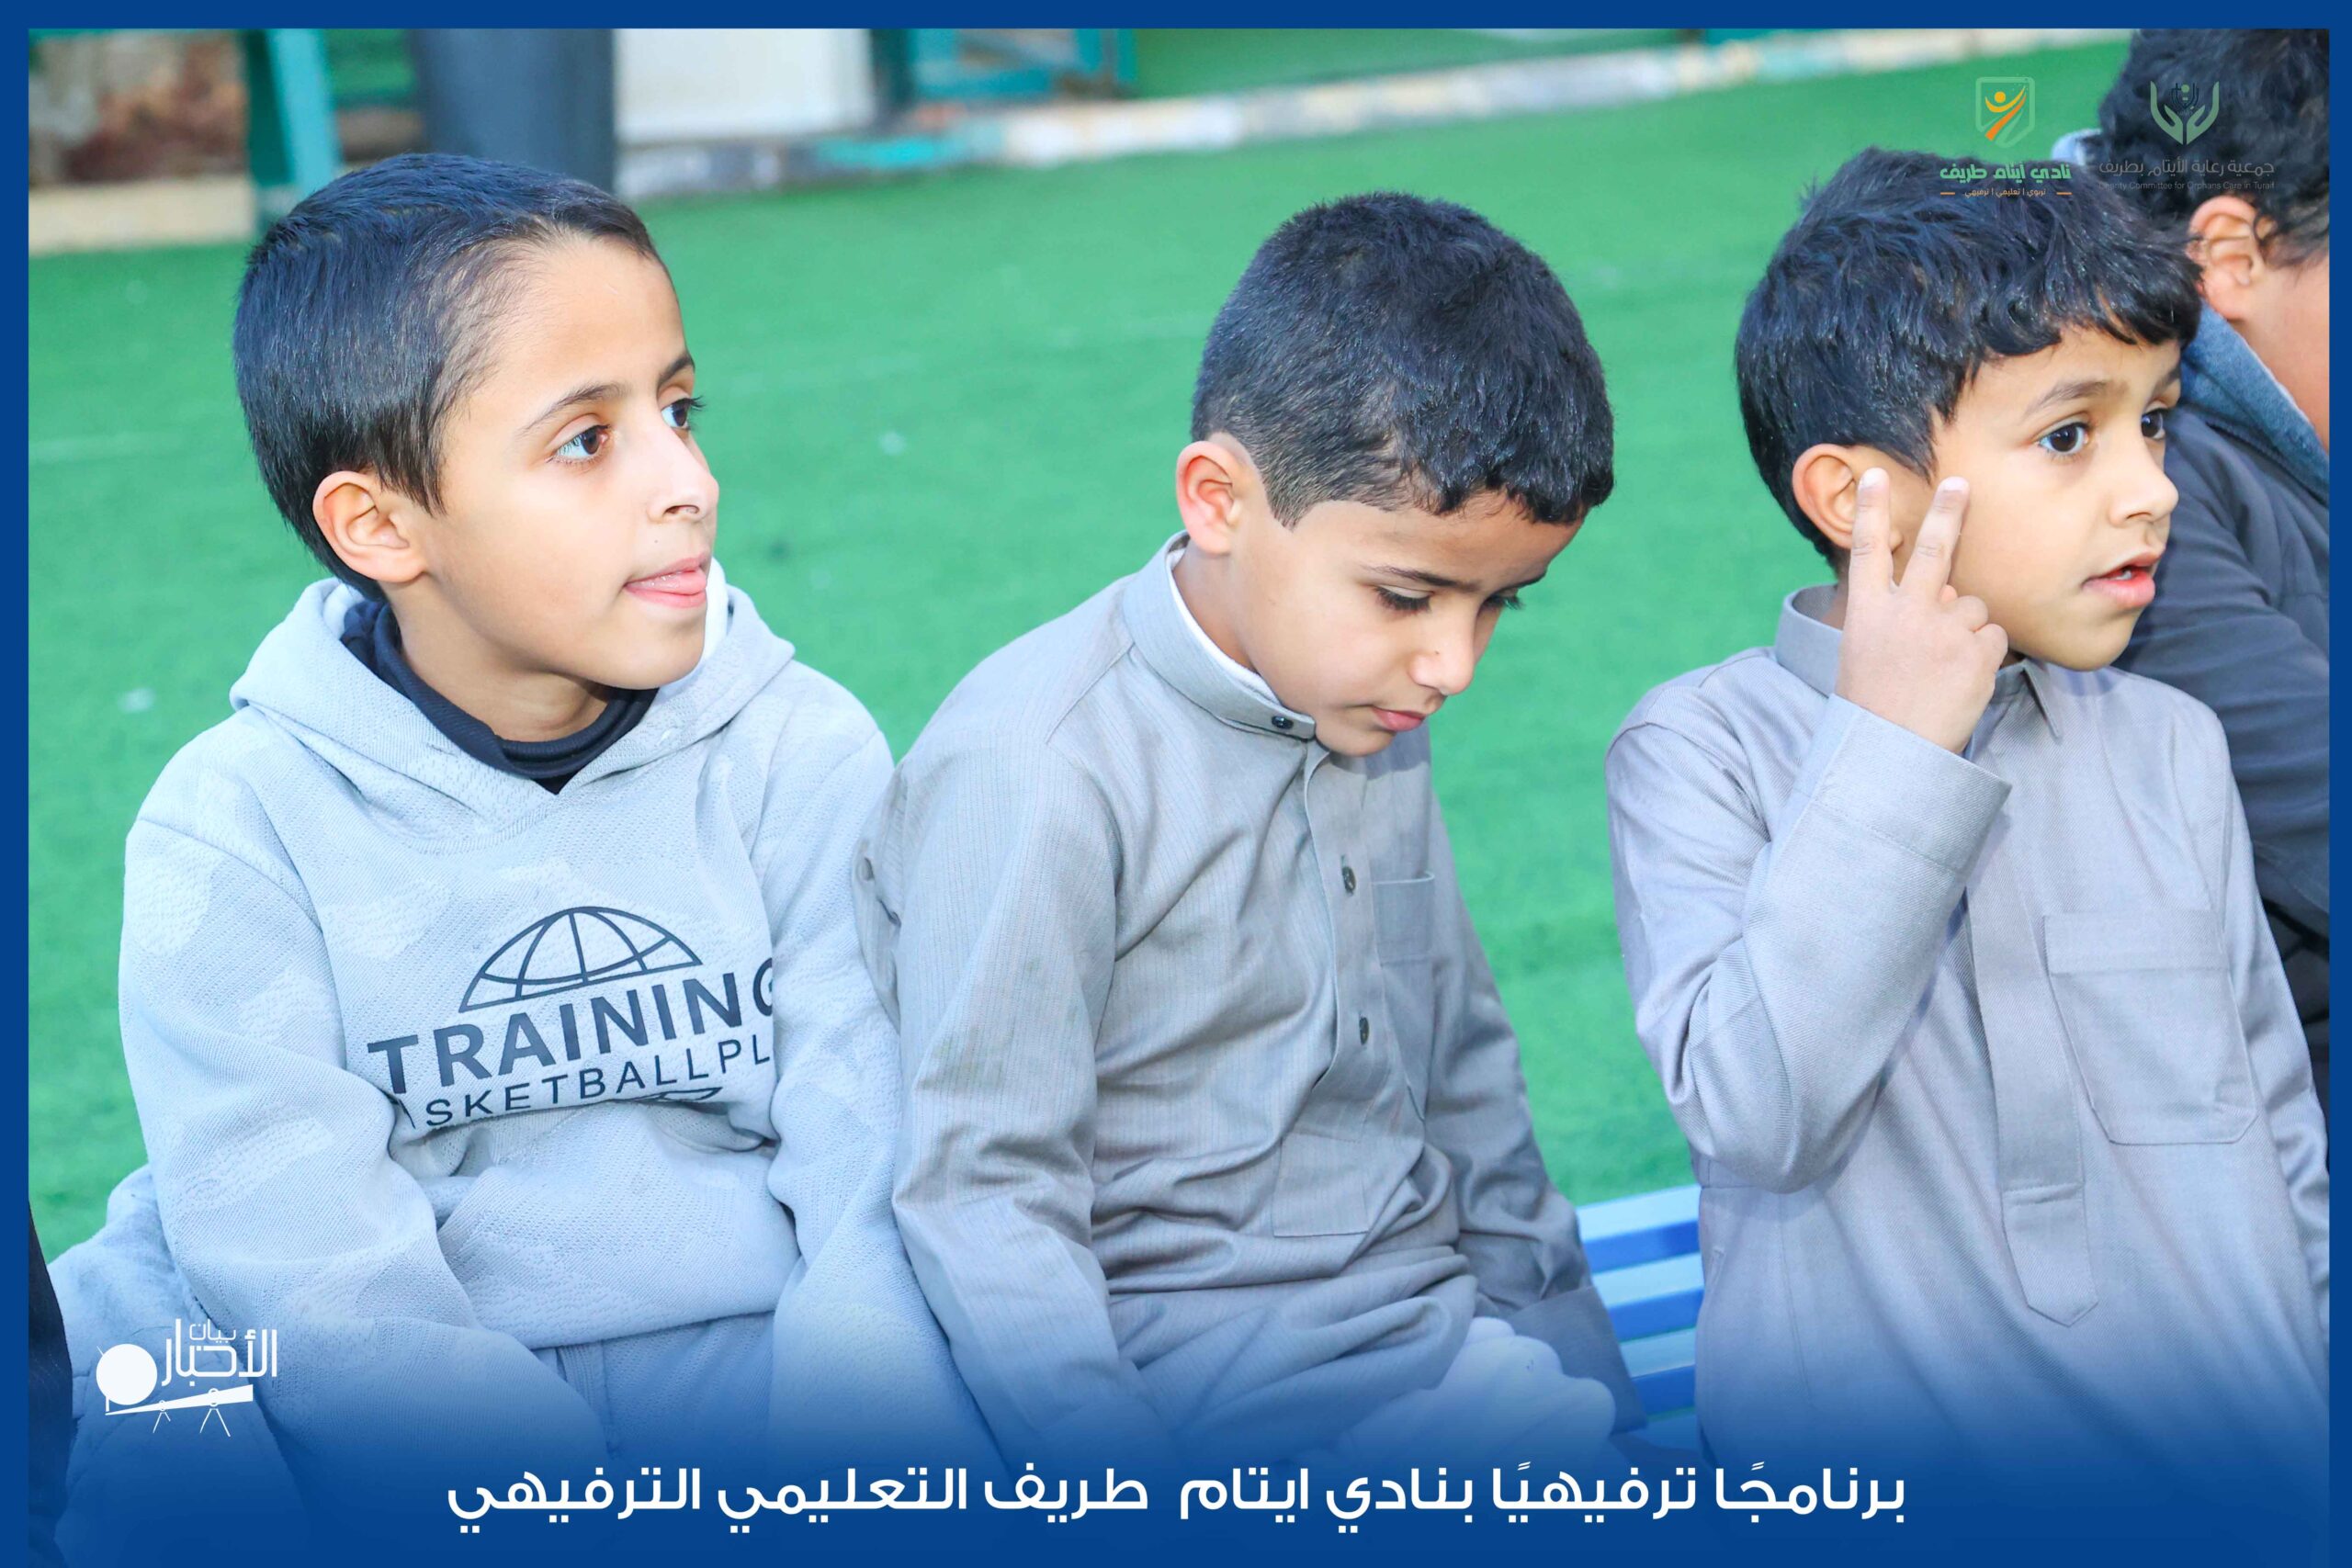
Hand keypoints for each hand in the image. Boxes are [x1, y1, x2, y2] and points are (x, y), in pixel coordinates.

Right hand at [1832, 471, 2006, 752]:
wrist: (1892, 753)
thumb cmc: (1876, 706)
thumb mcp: (1868, 654)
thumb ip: (1906, 616)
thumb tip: (1947, 590)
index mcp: (1867, 613)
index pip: (1865, 551)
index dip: (1868, 511)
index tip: (1873, 477)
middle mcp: (1904, 612)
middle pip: (1931, 549)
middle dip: (1947, 512)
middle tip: (1961, 484)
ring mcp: (1942, 628)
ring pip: (1972, 608)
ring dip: (1965, 632)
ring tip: (1942, 671)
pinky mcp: (1977, 649)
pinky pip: (1992, 637)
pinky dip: (1983, 656)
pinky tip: (1960, 681)